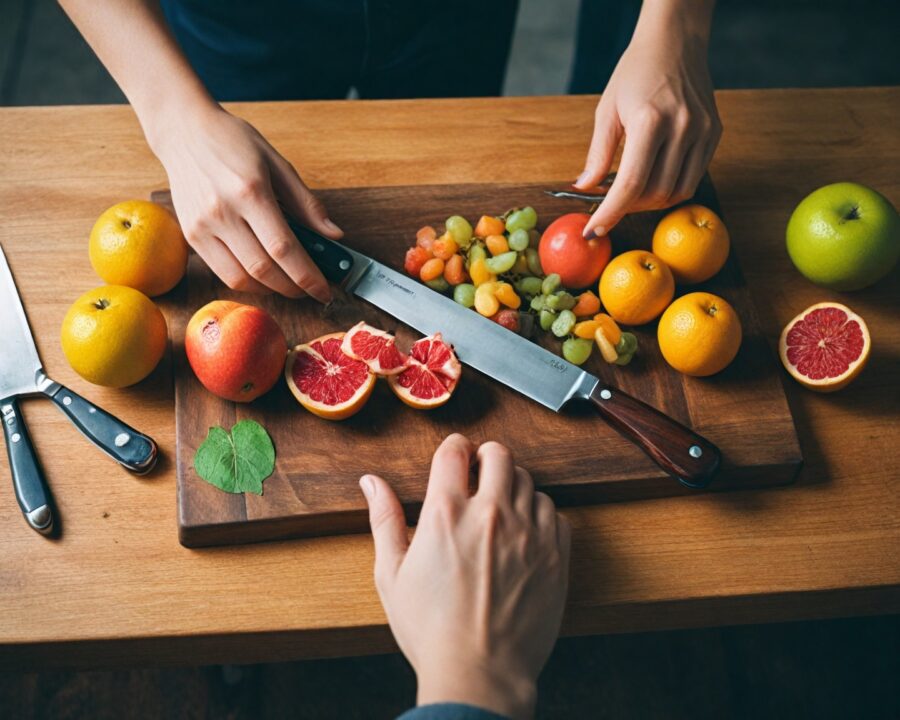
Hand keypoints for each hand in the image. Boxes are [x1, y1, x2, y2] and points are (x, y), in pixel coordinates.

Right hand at [150, 105, 341, 300]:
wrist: (184, 131)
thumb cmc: (233, 142)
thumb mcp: (278, 164)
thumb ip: (307, 204)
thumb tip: (334, 235)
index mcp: (250, 191)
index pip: (284, 248)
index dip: (307, 276)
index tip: (324, 290)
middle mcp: (223, 211)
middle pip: (264, 269)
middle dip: (293, 288)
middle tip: (310, 289)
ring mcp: (202, 226)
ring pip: (242, 278)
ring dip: (271, 289)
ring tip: (289, 283)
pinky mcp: (191, 235)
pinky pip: (223, 273)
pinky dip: (248, 281)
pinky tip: (263, 275)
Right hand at [359, 435, 570, 719]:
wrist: (479, 673)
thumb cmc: (431, 630)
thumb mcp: (391, 574)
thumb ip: (384, 520)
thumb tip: (371, 483)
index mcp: (446, 513)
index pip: (455, 450)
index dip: (454, 448)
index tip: (455, 456)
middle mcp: (491, 513)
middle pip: (500, 454)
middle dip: (487, 457)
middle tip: (481, 473)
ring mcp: (528, 532)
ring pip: (530, 481)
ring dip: (514, 487)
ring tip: (501, 509)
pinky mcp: (555, 554)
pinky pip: (555, 512)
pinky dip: (540, 514)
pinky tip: (525, 532)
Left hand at [575, 1, 720, 237]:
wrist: (676, 42)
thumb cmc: (636, 72)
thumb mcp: (607, 110)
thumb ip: (598, 154)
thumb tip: (584, 188)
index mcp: (651, 120)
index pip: (632, 183)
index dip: (611, 212)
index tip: (595, 229)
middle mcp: (683, 128)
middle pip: (655, 192)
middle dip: (629, 208)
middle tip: (609, 206)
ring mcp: (704, 132)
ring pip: (677, 191)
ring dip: (651, 202)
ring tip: (631, 193)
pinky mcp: (715, 134)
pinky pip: (693, 177)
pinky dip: (670, 188)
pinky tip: (653, 179)